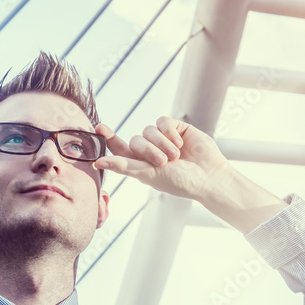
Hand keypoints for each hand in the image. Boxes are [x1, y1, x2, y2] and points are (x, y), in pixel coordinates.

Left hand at [93, 116, 231, 200]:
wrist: (207, 176)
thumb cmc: (179, 182)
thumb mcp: (148, 175)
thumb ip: (122, 166)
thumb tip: (96, 163)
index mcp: (140, 163)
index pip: (119, 147)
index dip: (109, 138)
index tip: (99, 128)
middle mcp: (150, 150)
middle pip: (136, 140)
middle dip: (149, 150)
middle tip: (164, 162)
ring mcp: (162, 138)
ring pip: (149, 130)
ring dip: (162, 143)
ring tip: (176, 156)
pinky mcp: (176, 127)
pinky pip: (163, 122)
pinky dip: (170, 133)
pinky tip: (181, 143)